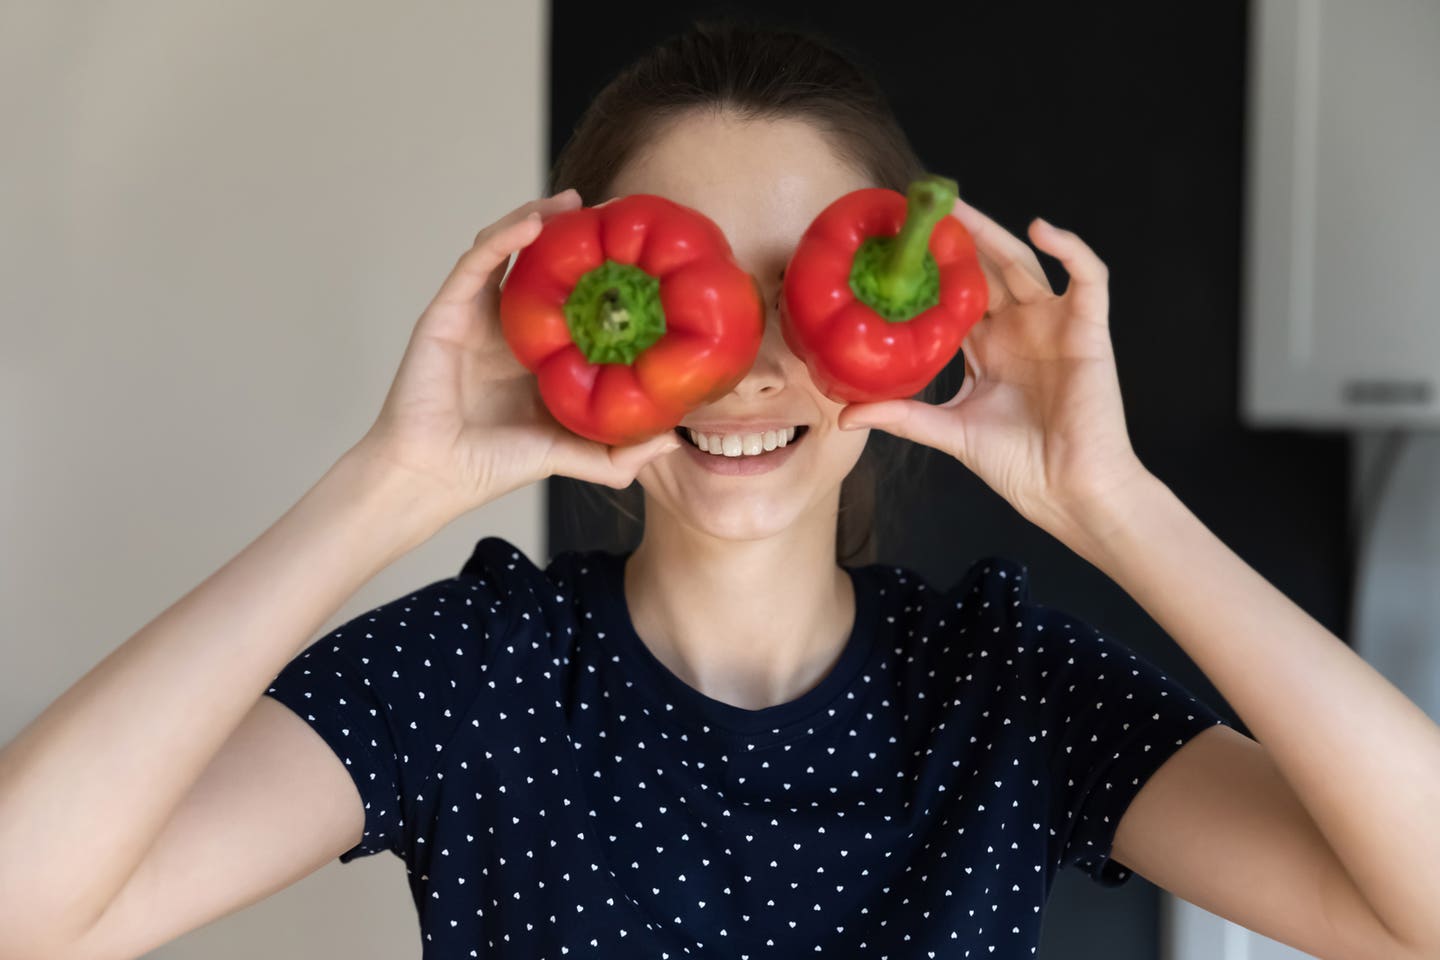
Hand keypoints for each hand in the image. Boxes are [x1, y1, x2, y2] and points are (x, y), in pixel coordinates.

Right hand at [354, 190, 682, 514]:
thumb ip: (616, 453)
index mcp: (534, 351)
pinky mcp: (448, 311)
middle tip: (609, 211)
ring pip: (506, 248)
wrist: (433, 476)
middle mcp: (506, 326)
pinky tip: (535, 224)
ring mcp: (475, 315)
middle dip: (570, 231)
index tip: (638, 252)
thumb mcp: (570, 455)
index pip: (569, 295)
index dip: (598, 270)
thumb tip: (671, 441)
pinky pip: (477, 262)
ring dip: (536, 217)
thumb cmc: (491, 466)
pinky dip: (505, 237)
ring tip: (573, 204)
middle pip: (538, 261)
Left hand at [838, 197, 1150, 536]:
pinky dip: (1070, 248)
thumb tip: (844, 415)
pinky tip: (1040, 230)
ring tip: (961, 208)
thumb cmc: (1018, 464)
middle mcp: (1018, 329)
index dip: (930, 270)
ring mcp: (1054, 326)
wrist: (1066, 491)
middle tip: (921, 208)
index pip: (956, 295)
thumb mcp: (947, 431)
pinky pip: (1088, 277)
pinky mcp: (1088, 330)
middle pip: (986, 270)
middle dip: (958, 238)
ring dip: (995, 233)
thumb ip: (901, 416)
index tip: (895, 245)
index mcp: (987, 348)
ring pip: (1026, 263)